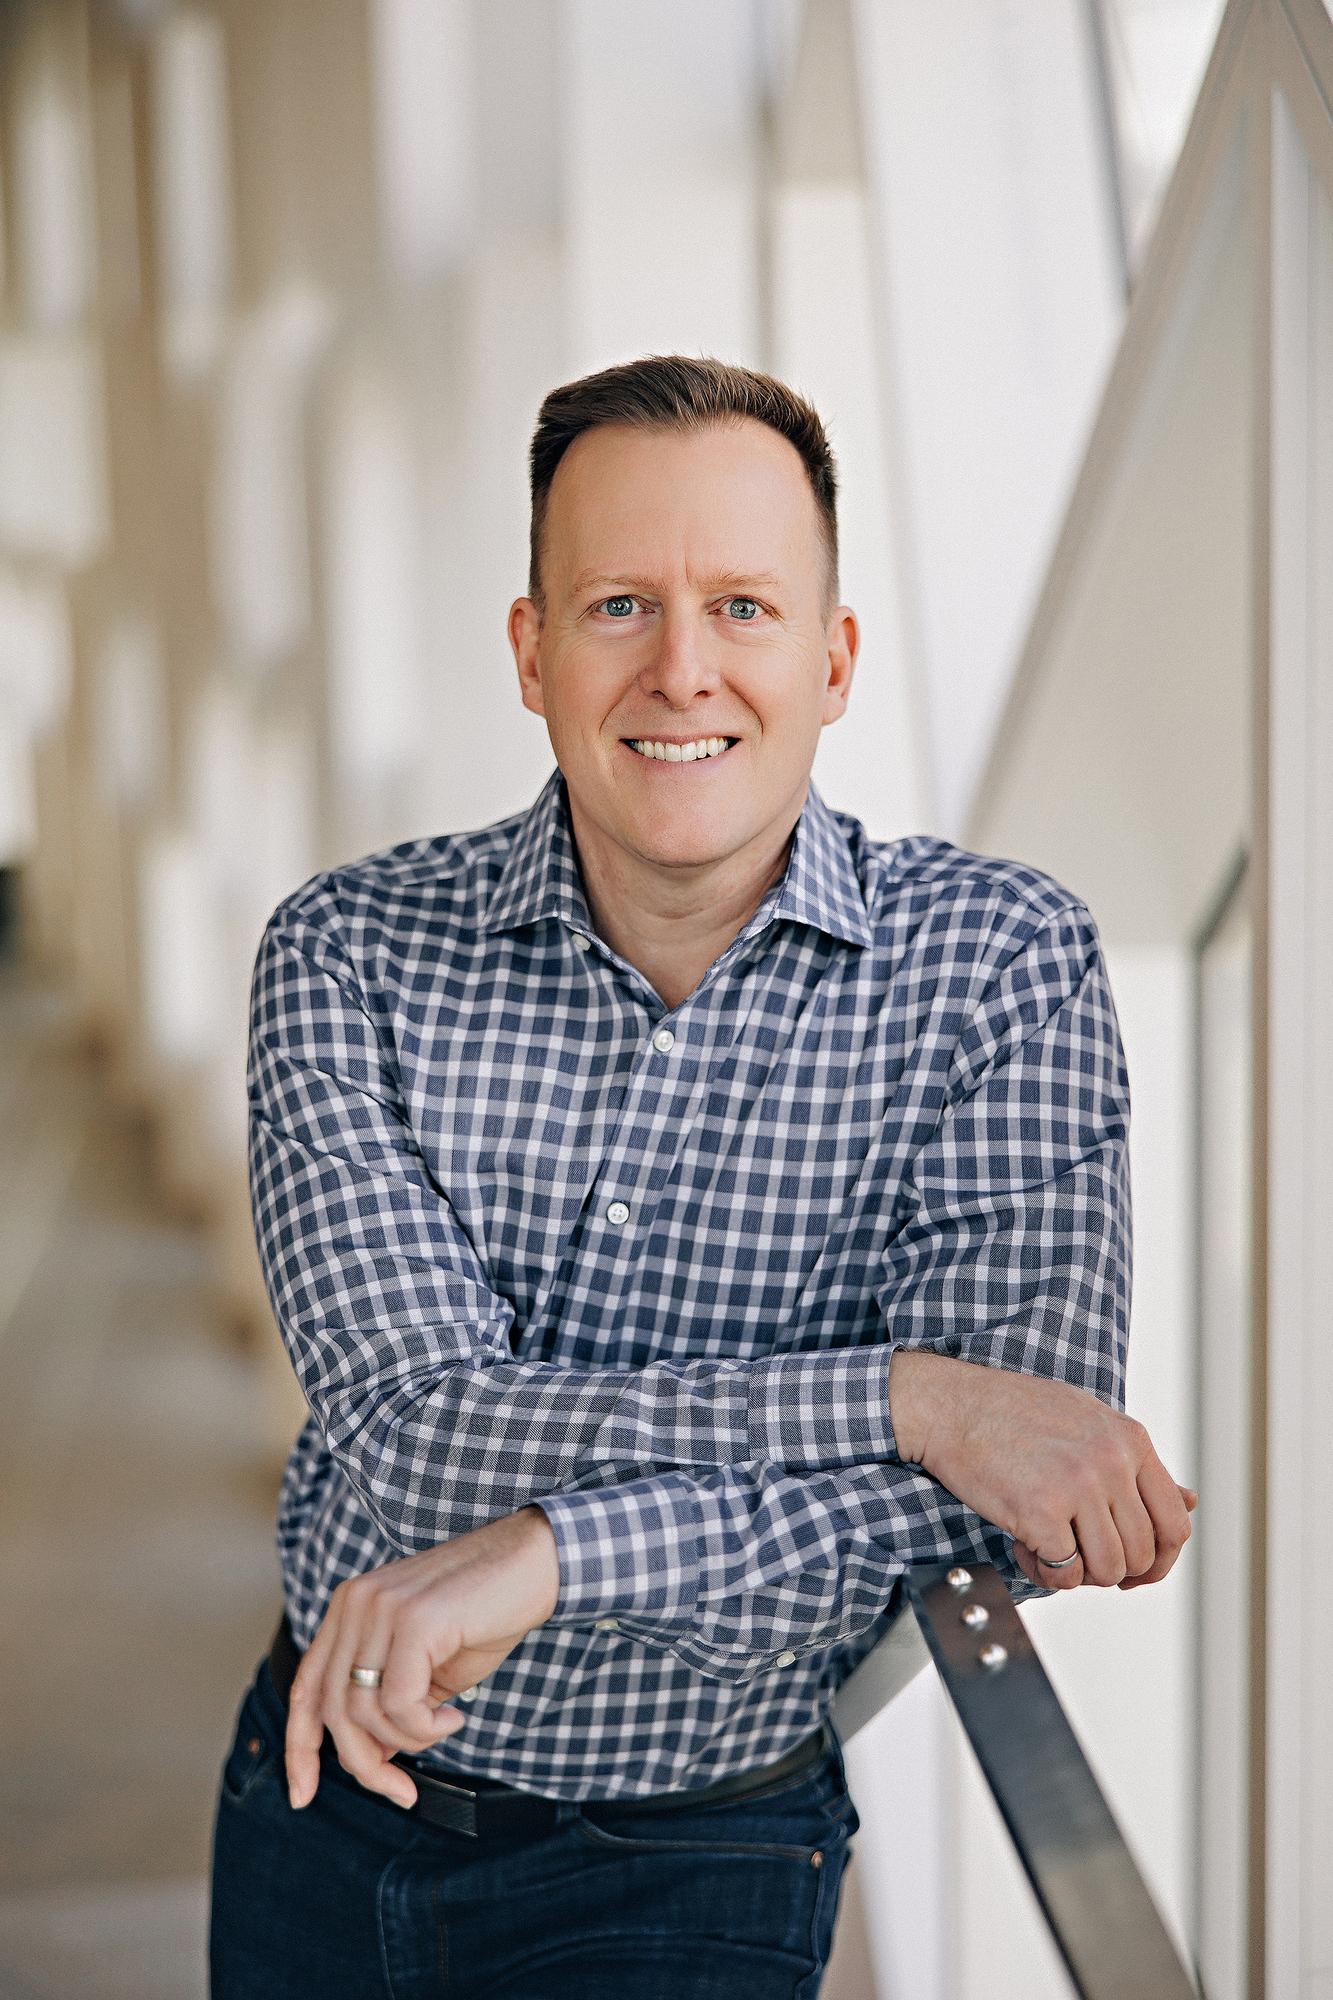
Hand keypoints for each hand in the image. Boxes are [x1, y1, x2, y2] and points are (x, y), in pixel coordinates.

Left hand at [284, 1504, 560, 1811]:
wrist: (535, 1562)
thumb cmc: (486, 1614)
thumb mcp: (428, 1668)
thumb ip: (391, 1704)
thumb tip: (368, 1758)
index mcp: (351, 1608)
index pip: (306, 1688)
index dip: (299, 1748)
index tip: (304, 1795)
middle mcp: (356, 1603)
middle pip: (332, 1711)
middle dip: (364, 1765)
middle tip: (403, 1791)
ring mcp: (381, 1607)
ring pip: (362, 1712)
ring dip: (404, 1744)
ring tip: (443, 1729)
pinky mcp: (413, 1620)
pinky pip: (399, 1702)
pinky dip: (425, 1729)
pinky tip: (454, 1717)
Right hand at [888, 1348, 1197, 1591]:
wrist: (951, 1406)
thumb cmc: (1013, 1413)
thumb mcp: (1088, 1423)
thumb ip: (1137, 1464)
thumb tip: (1192, 1500)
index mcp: (1130, 1440)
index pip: (1176, 1522)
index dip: (1161, 1560)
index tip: (1136, 1570)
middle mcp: (1111, 1462)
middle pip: (1142, 1554)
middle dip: (1113, 1571)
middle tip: (1079, 1558)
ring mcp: (1077, 1486)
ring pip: (1108, 1570)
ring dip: (1080, 1574)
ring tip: (1050, 1550)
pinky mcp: (1040, 1511)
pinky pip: (1064, 1574)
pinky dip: (1046, 1573)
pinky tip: (1025, 1548)